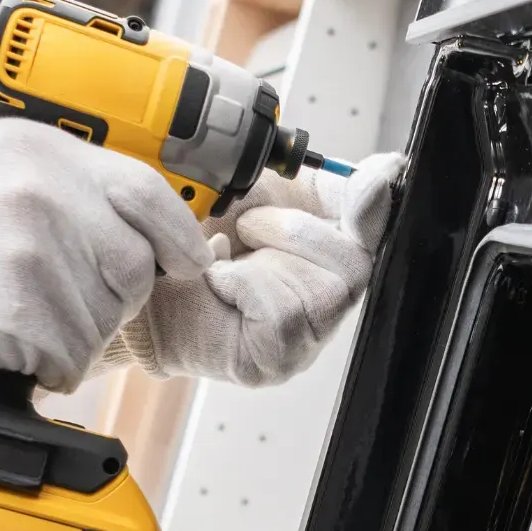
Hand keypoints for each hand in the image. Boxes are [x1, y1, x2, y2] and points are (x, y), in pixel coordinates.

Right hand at [0, 119, 212, 392]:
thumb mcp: (7, 163)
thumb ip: (80, 182)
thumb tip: (158, 221)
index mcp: (47, 155)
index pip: (148, 196)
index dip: (177, 237)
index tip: (185, 260)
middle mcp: (43, 200)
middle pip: (134, 268)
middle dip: (111, 292)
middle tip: (60, 291)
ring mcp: (27, 261)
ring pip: (103, 321)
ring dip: (75, 332)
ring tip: (21, 311)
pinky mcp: (11, 321)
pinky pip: (68, 360)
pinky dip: (48, 364)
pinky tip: (9, 339)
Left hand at [102, 152, 403, 385]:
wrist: (143, 278)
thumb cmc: (199, 240)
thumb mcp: (262, 191)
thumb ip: (321, 182)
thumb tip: (389, 169)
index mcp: (332, 252)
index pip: (379, 231)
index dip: (377, 206)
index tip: (385, 173)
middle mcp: (329, 301)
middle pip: (357, 264)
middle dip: (298, 231)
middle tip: (247, 226)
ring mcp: (307, 337)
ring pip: (325, 291)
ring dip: (266, 257)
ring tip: (228, 256)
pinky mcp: (276, 360)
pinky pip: (283, 313)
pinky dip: (243, 285)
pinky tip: (219, 283)